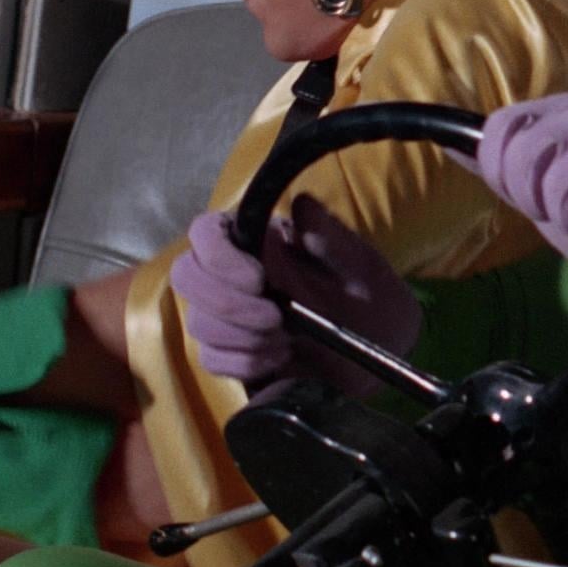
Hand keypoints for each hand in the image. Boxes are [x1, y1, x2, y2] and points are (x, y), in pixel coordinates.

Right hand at [172, 194, 420, 394]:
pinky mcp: (231, 351)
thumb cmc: (368, 291)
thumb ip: (329, 237)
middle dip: (226, 302)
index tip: (258, 278)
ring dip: (240, 335)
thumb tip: (302, 205)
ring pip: (198, 321)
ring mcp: (227, 313)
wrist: (381, 343)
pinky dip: (244, 361)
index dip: (218, 255)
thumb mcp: (358, 262)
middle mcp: (233, 271)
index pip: (205, 231)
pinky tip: (278, 357)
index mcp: (259, 238)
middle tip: (275, 318)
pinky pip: (211, 357)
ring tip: (285, 339)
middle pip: (187, 276)